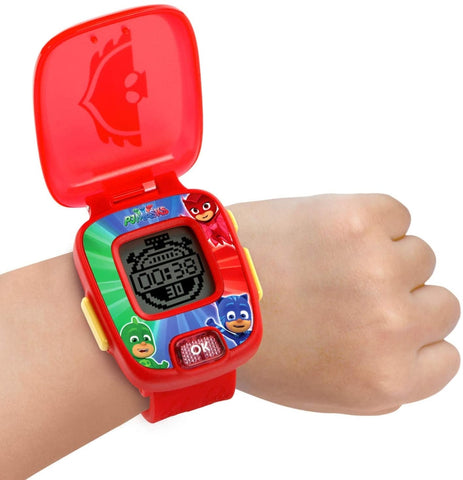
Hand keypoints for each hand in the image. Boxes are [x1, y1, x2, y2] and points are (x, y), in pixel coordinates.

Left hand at [234, 194, 459, 413]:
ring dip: (383, 256)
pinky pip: (396, 214)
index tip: (392, 325)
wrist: (208, 289)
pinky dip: (371, 221)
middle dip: (403, 297)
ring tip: (332, 260)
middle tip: (355, 289)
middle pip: (441, 303)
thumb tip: (410, 353)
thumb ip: (378, 377)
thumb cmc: (253, 340)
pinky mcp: (358, 218)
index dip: (416, 337)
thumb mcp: (321, 389)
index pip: (446, 356)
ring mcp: (378, 266)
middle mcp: (392, 325)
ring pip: (419, 255)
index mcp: (385, 377)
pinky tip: (331, 233)